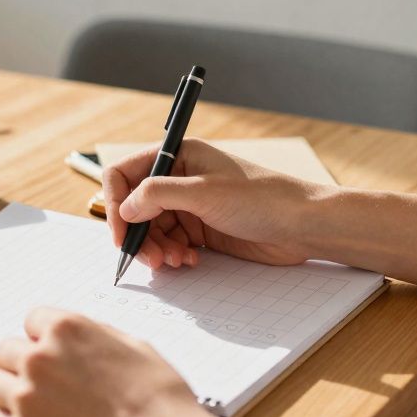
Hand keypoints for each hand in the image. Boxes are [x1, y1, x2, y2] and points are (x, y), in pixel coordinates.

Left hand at [0, 307, 233, 416]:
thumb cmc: (159, 398)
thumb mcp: (133, 345)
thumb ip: (93, 335)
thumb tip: (74, 338)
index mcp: (66, 328)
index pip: (31, 320)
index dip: (45, 338)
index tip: (56, 354)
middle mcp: (38, 357)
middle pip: (6, 351)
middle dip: (24, 364)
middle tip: (49, 384)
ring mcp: (26, 397)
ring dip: (12, 392)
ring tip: (41, 408)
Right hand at [101, 138, 332, 269]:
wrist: (302, 225)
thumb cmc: (261, 198)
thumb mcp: (204, 192)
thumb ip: (157, 196)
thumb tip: (123, 209)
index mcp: (178, 156)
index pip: (125, 174)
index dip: (114, 203)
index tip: (120, 233)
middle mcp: (180, 179)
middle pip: (135, 208)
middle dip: (138, 235)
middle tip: (150, 258)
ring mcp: (190, 206)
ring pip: (151, 230)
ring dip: (156, 249)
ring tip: (175, 261)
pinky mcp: (201, 230)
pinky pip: (171, 244)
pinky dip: (172, 255)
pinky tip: (189, 261)